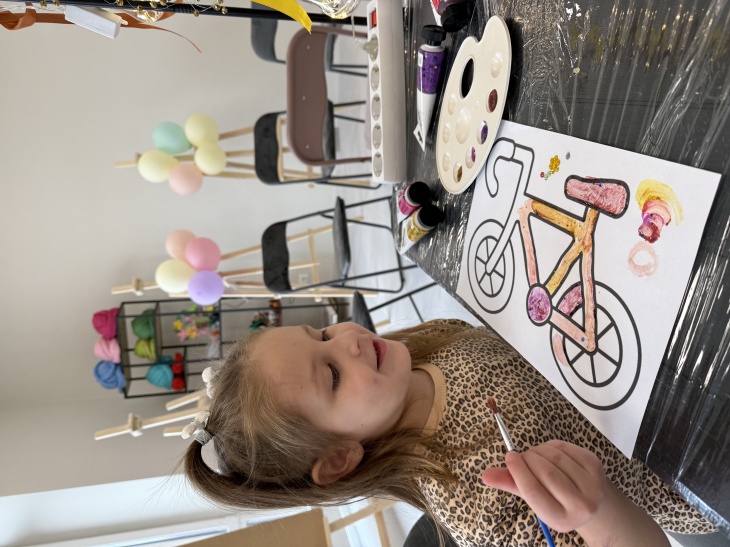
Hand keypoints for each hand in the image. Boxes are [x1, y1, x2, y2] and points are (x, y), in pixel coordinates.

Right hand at [480, 440, 608, 532]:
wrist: (592, 502)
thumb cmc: (556, 500)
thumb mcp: (535, 500)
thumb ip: (511, 485)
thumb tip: (485, 475)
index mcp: (561, 519)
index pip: (533, 492)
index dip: (518, 471)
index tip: (509, 457)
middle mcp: (581, 505)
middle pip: (546, 472)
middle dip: (528, 458)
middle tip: (519, 456)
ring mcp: (592, 484)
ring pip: (556, 457)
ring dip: (538, 450)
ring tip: (533, 455)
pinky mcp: (596, 465)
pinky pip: (566, 447)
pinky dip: (551, 445)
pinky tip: (547, 451)